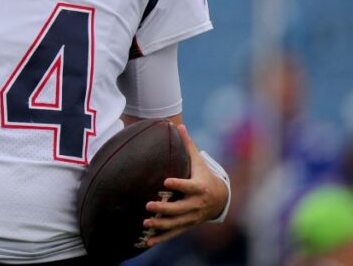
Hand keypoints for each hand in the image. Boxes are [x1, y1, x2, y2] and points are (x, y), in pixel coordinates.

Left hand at [142, 124, 228, 246]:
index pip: (188, 186)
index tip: (166, 181)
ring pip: (176, 223)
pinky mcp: (187, 225)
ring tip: (146, 222)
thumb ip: (188, 145)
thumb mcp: (199, 162)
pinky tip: (147, 241)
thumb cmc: (204, 175)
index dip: (179, 184)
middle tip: (149, 204)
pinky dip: (161, 238)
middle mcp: (196, 204)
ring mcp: (192, 217)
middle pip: (181, 208)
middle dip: (165, 208)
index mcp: (199, 187)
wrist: (220, 199)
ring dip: (161, 224)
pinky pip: (174, 233)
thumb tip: (178, 125)